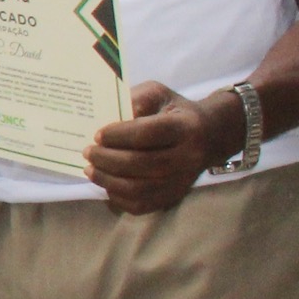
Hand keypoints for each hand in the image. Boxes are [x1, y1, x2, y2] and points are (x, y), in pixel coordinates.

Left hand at [87, 82, 237, 216]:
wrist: (210, 136)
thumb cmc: (175, 112)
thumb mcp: (159, 94)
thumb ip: (136, 99)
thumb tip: (110, 116)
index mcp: (185, 127)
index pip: (147, 134)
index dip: (118, 135)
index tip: (98, 134)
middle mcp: (187, 157)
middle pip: (140, 163)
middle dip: (107, 159)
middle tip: (88, 152)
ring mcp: (181, 181)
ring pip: (138, 189)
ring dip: (107, 180)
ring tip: (91, 169)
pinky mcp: (174, 196)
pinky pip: (141, 205)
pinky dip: (117, 197)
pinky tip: (106, 184)